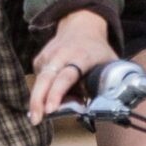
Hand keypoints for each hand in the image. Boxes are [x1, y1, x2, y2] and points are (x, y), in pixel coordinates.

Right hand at [28, 8, 117, 125]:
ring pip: (39, 83)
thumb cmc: (97, 50)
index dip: (57, 94)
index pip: (66, 77)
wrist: (81, 25)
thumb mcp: (109, 63)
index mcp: (81, 57)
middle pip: (45, 79)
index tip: (51, 109)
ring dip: (39, 100)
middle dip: (38, 101)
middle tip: (36, 120)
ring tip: (40, 116)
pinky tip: (50, 98)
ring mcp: (48, 56)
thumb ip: (109, 85)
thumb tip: (106, 109)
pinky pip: (39, 81)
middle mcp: (61, 55)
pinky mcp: (39, 60)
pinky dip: (43, 93)